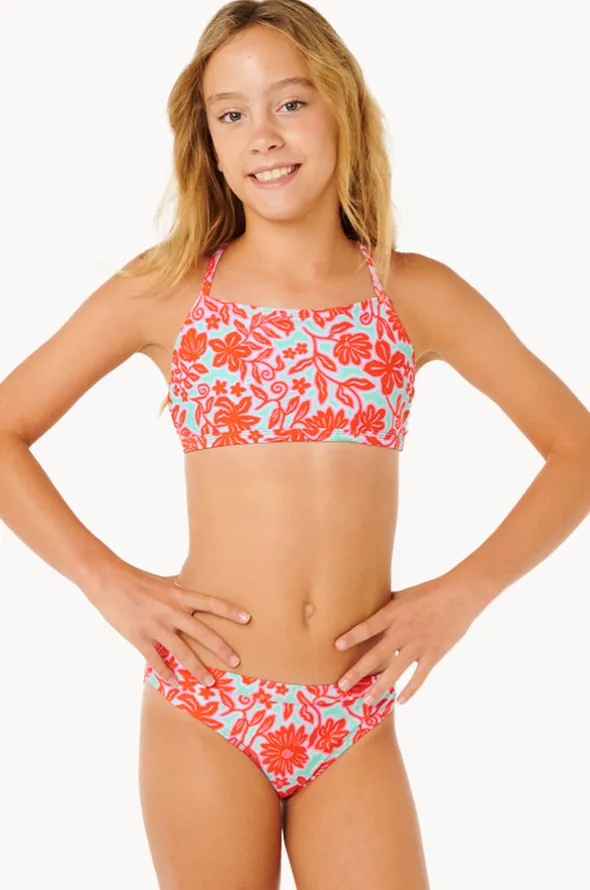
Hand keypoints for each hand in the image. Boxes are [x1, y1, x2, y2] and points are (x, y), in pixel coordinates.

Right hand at [83, 561, 250, 687]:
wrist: (108, 580)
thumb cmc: (137, 578)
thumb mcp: (164, 580)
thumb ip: (180, 585)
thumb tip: (192, 582)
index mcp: (179, 595)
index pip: (211, 603)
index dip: (230, 611)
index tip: (248, 619)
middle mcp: (172, 611)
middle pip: (203, 633)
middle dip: (221, 650)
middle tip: (237, 662)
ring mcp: (156, 626)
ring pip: (182, 653)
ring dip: (198, 670)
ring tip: (210, 683)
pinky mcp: (139, 638)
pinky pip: (156, 661)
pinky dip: (166, 674)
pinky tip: (175, 684)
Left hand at [334, 576, 480, 705]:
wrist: (460, 597)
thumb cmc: (430, 592)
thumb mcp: (403, 594)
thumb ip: (385, 604)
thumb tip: (364, 607)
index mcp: (394, 613)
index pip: (369, 626)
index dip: (353, 636)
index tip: (336, 646)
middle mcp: (403, 631)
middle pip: (377, 655)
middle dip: (357, 672)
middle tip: (341, 687)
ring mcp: (419, 645)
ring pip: (395, 671)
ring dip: (379, 687)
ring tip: (366, 701)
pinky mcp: (433, 655)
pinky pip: (419, 677)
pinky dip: (409, 690)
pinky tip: (399, 701)